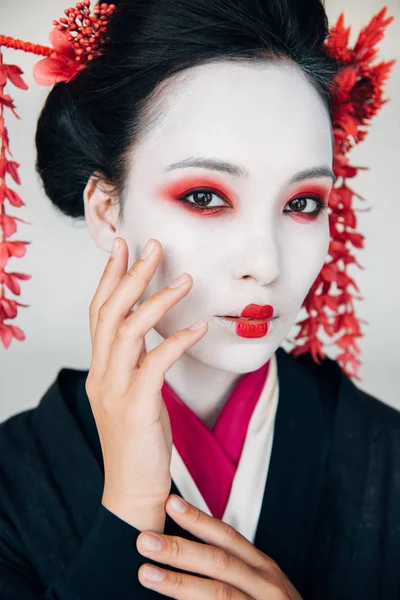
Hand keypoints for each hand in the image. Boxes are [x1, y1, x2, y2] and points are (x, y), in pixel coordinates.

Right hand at [86, 237, 207, 529]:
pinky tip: (198, 327)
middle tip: (152, 246)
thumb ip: (136, 364)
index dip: (110, 278)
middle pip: (109, 312)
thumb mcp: (133, 395)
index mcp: (100, 369)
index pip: (99, 313)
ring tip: (184, 278)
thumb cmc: (138, 442)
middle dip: (130, 275)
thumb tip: (154, 334)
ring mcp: (115, 390)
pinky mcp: (136, 407)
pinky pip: (155, 363)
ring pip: (128, 331)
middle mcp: (101, 374)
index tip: (125, 248)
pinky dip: (177, 341)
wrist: (132, 490)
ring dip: (156, 300)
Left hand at [136, 494, 302, 598]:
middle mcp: (264, 584)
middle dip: (180, 549)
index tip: (169, 503)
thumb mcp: (259, 584)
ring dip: (178, 583)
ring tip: (146, 574)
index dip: (198, 519)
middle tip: (144, 539)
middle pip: (219, 561)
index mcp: (262, 567)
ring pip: (217, 593)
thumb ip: (229, 568)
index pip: (227, 536)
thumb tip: (182, 550)